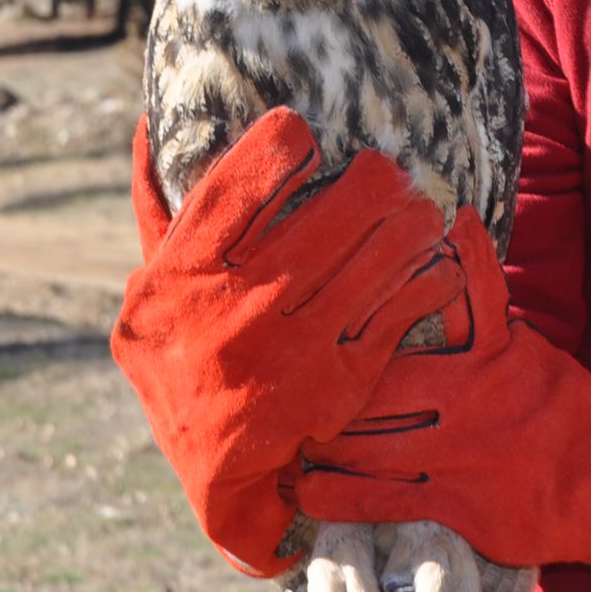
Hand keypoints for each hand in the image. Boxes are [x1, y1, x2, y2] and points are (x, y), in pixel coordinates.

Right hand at [111, 109, 464, 576]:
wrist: (215, 469)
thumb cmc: (183, 358)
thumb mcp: (154, 293)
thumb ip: (158, 212)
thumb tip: (154, 122)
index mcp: (184, 275)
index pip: (238, 184)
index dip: (280, 144)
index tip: (304, 132)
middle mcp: (237, 308)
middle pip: (331, 213)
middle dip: (375, 181)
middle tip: (389, 172)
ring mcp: (292, 347)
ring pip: (378, 256)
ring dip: (411, 222)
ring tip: (420, 210)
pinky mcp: (340, 381)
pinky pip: (401, 310)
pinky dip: (428, 277)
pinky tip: (436, 261)